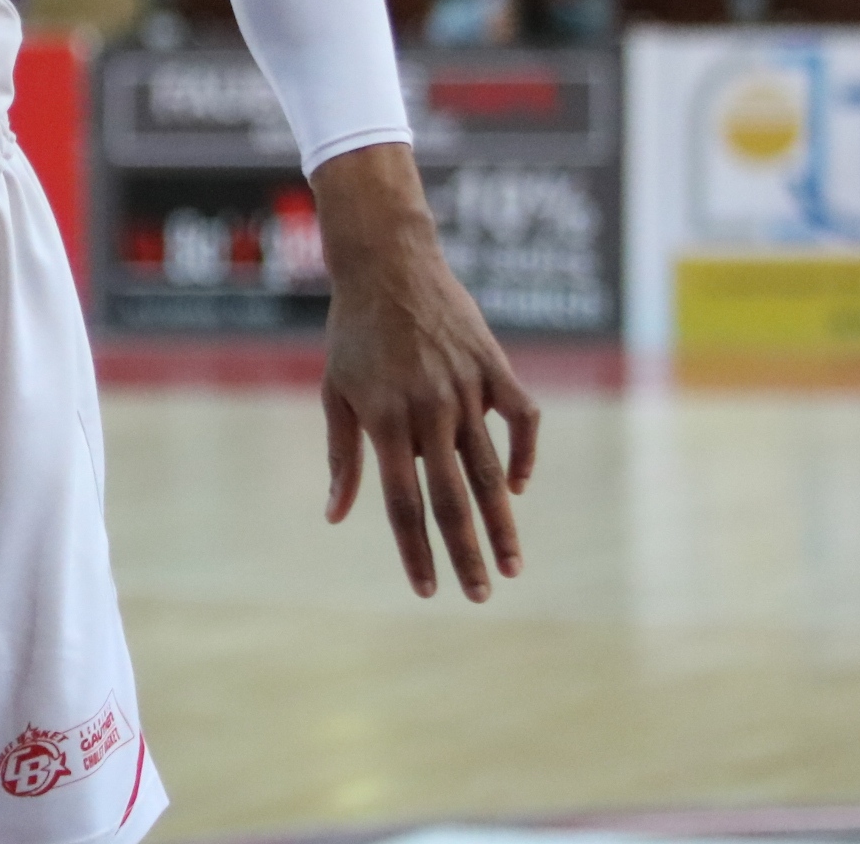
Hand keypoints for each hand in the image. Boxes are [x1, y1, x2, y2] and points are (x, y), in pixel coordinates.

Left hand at [314, 143, 539, 601]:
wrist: (387, 263)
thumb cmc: (353, 333)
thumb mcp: (335, 392)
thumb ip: (341, 456)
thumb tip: (336, 517)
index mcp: (384, 421)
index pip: (402, 503)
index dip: (416, 551)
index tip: (428, 591)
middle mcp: (428, 411)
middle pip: (451, 498)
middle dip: (467, 554)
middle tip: (480, 596)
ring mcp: (466, 389)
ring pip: (491, 471)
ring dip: (504, 523)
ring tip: (513, 565)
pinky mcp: (495, 367)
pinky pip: (522, 421)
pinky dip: (525, 456)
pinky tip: (518, 486)